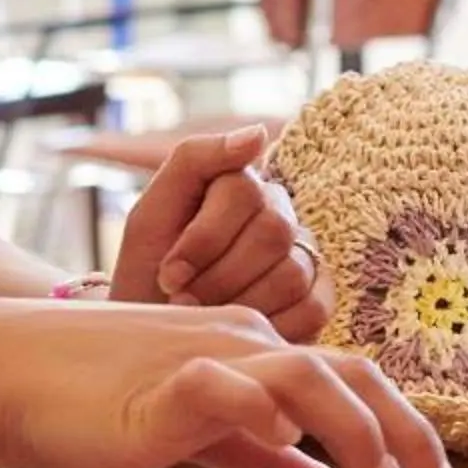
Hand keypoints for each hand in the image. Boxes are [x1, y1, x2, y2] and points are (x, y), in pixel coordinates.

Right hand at [0, 293, 458, 467]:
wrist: (4, 363)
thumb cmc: (90, 399)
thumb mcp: (195, 431)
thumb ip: (259, 457)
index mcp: (257, 351)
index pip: (355, 387)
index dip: (406, 439)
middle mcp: (246, 343)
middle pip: (356, 377)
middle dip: (411, 443)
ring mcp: (205, 357)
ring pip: (310, 378)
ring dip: (362, 435)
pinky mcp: (161, 384)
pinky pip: (224, 388)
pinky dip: (264, 414)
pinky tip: (293, 453)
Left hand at [109, 125, 330, 342]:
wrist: (154, 334)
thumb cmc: (149, 273)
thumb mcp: (151, 213)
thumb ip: (196, 158)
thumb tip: (258, 133)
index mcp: (242, 187)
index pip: (243, 192)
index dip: (204, 239)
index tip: (169, 274)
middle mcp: (281, 216)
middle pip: (273, 231)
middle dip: (219, 276)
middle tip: (184, 299)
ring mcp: (305, 258)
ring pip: (291, 273)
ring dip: (238, 303)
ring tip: (206, 316)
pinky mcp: (318, 302)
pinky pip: (313, 309)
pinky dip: (269, 326)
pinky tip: (239, 330)